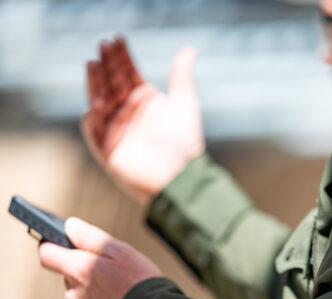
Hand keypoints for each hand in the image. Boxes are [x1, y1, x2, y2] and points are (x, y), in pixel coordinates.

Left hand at [38, 217, 162, 298]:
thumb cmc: (142, 282)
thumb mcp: (121, 251)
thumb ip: (90, 237)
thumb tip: (70, 226)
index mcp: (79, 271)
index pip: (47, 255)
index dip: (51, 246)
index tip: (57, 243)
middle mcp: (74, 296)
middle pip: (71, 278)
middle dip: (86, 274)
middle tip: (115, 274)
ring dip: (96, 296)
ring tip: (123, 296)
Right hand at [82, 37, 204, 205]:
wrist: (180, 177)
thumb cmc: (185, 143)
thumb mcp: (184, 104)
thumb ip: (182, 77)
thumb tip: (189, 50)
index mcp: (145, 101)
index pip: (128, 74)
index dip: (122, 57)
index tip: (117, 40)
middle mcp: (129, 113)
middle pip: (112, 85)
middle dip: (106, 66)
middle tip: (102, 46)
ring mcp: (118, 130)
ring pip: (101, 103)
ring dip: (95, 85)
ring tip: (92, 65)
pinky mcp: (109, 151)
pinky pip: (96, 133)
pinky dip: (93, 120)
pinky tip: (94, 106)